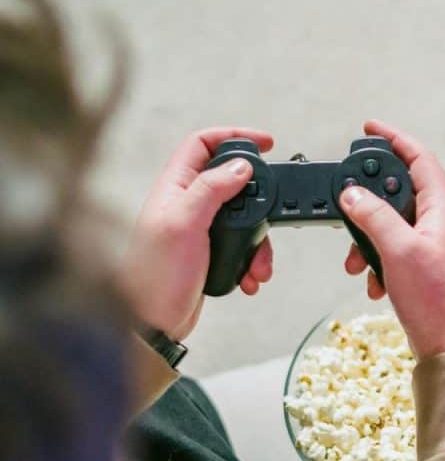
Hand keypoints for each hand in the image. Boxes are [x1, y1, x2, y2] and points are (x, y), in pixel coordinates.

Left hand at [122, 128, 274, 340]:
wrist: (152, 323)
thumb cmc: (155, 276)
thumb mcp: (185, 224)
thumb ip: (211, 189)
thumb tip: (241, 166)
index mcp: (174, 187)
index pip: (202, 144)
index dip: (234, 136)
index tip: (266, 142)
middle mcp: (186, 204)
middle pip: (231, 180)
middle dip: (258, 198)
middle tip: (275, 207)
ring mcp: (198, 229)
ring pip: (243, 218)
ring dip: (259, 239)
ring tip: (259, 263)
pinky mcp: (209, 253)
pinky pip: (242, 246)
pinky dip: (253, 260)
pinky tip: (250, 277)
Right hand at [339, 120, 444, 358]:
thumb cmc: (434, 299)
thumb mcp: (397, 250)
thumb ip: (373, 216)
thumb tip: (352, 194)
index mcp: (444, 209)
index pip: (420, 158)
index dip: (395, 139)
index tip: (369, 127)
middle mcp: (444, 221)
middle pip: (402, 191)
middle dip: (370, 201)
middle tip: (348, 204)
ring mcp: (437, 244)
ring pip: (395, 223)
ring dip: (369, 237)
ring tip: (356, 260)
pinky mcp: (428, 265)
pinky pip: (397, 249)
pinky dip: (379, 259)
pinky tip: (372, 281)